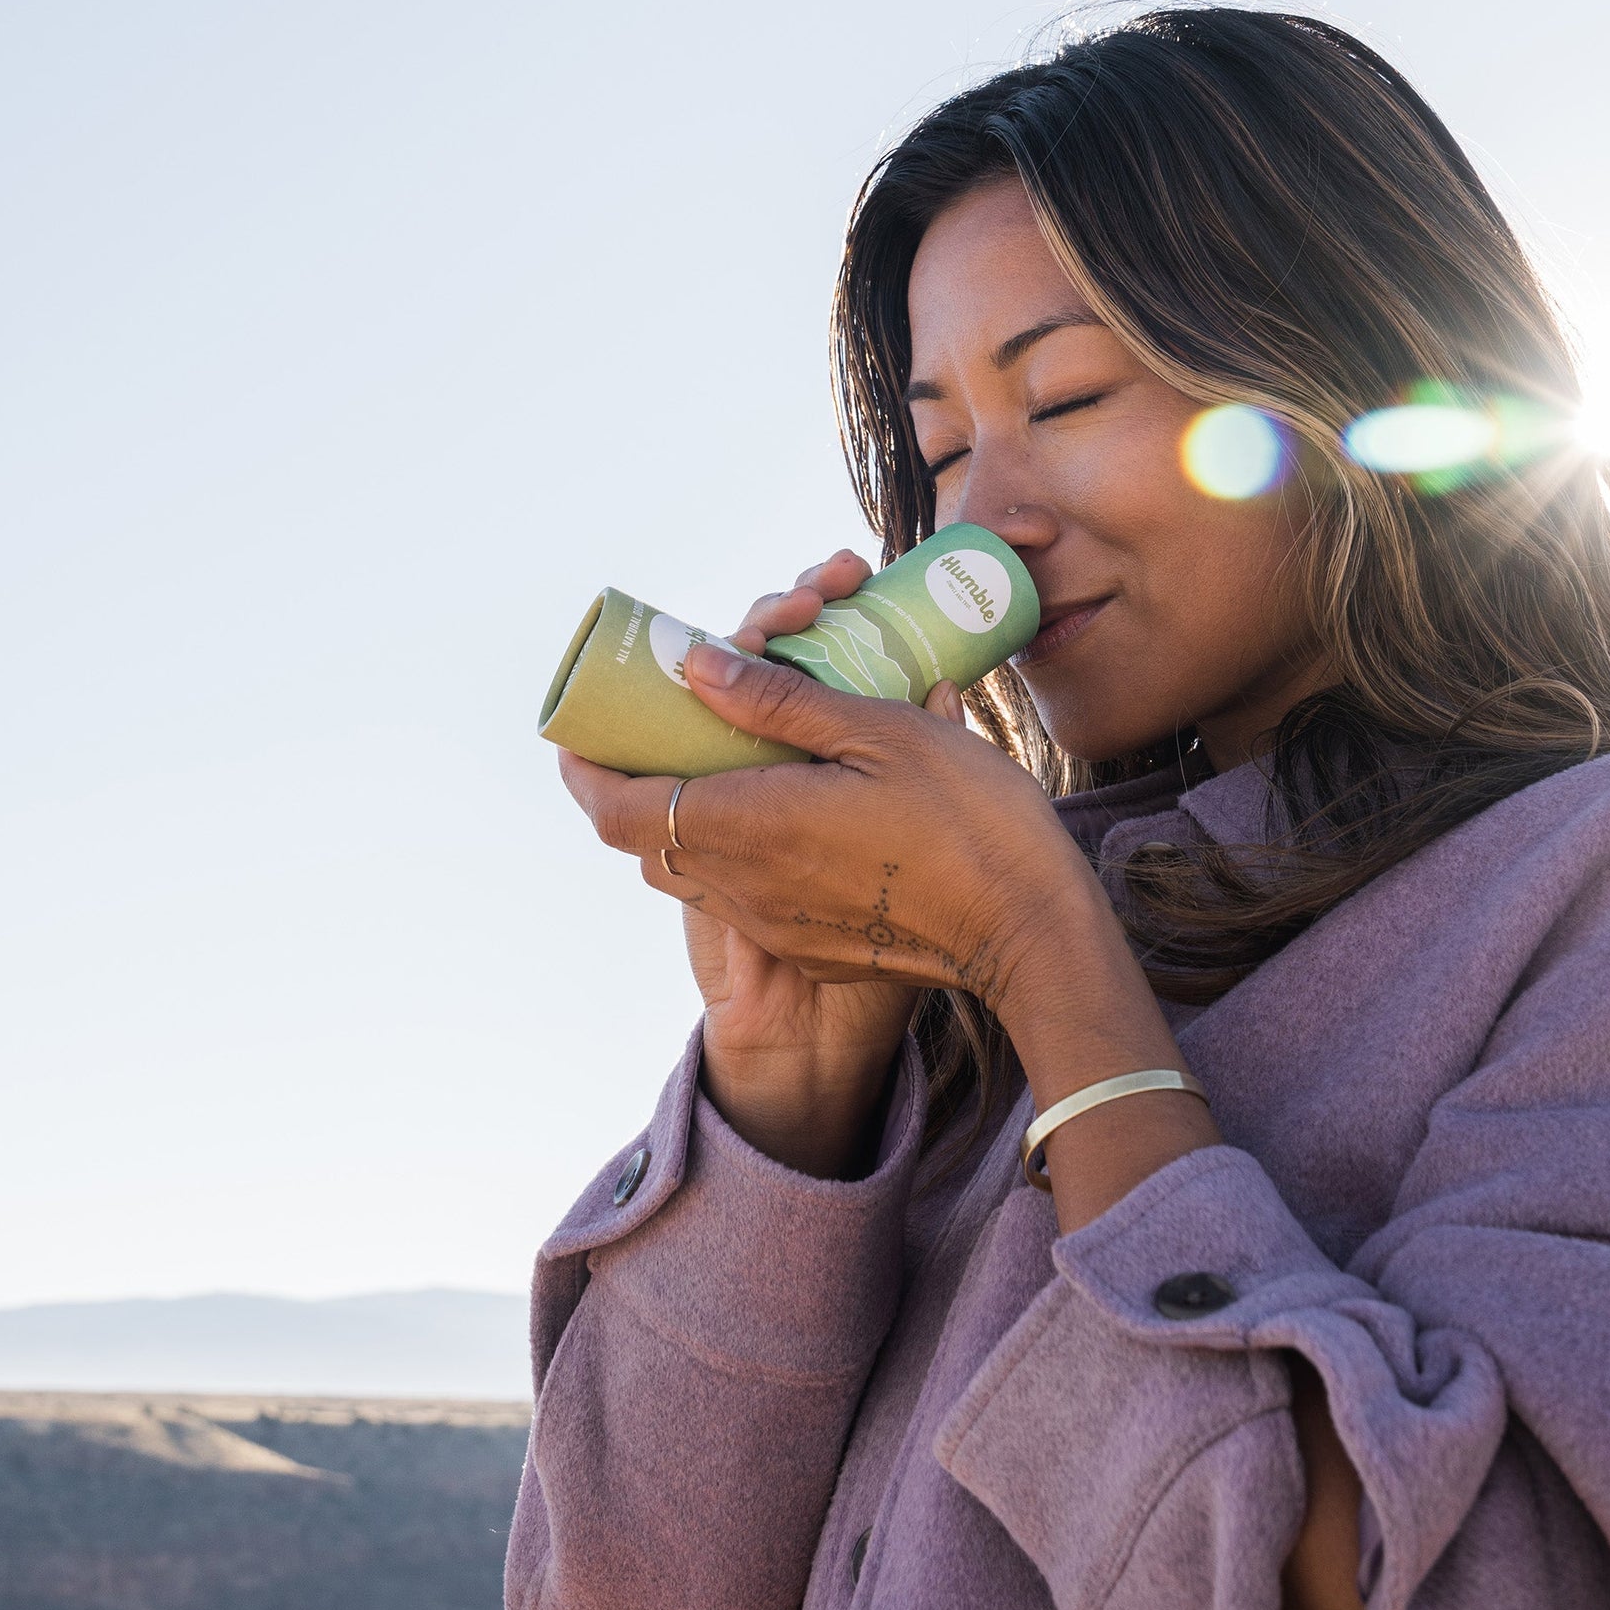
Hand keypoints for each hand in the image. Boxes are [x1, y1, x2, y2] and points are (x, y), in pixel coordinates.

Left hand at [545, 552, 935, 1175]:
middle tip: (668, 726)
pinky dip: (742, 849)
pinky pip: (746, 895)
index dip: (585, 770)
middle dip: (642, 782)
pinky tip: (794, 806)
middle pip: (648, 841)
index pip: (618, 810)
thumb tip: (696, 665)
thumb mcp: (882, 732)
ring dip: (694, 815)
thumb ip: (782, 699)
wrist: (1029, 932)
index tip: (580, 732)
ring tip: (732, 757)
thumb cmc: (969, 821)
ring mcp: (777, 923)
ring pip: (695, 870)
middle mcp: (745, 885)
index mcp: (750, 823)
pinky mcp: (811, 944)